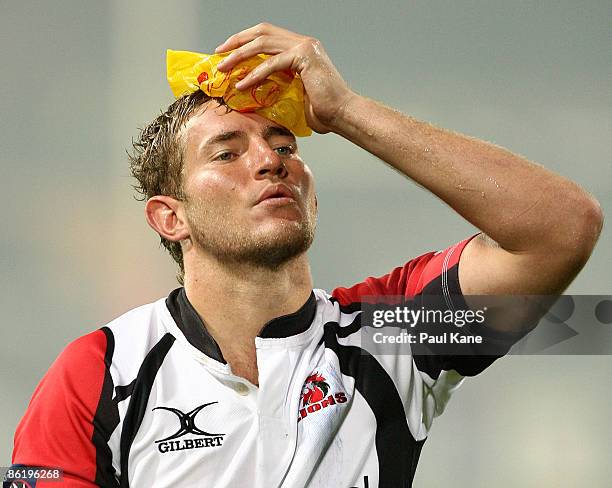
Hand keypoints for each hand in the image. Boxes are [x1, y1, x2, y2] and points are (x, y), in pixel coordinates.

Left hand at [215, 23, 354, 133]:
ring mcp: (305, 47)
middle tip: (219, 55)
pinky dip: (254, 73)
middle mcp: (303, 42)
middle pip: (262, 32)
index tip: (227, 53)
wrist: (342, 115)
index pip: (267, 35)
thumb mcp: (293, 94)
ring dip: (239, 56)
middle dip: (237, 41)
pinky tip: (242, 84)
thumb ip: (277, 84)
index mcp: (301, 48)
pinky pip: (272, 63)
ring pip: (263, 44)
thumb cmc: (323, 111)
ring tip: (223, 69)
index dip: (244, 40)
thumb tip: (251, 90)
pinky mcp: (305, 58)